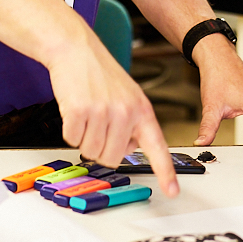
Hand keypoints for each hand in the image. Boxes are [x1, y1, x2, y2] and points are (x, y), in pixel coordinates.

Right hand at [45, 26, 177, 197]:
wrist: (76, 49)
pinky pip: (72, 140)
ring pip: (91, 152)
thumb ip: (134, 123)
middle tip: (98, 124)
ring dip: (85, 138)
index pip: (158, 147)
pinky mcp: (80, 111)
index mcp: (142, 110)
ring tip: (88, 113)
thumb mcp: (129, 96)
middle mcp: (126, 113)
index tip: (172, 191)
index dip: (165, 172)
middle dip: (102, 148)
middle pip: (113, 158)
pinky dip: (70, 130)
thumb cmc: (101, 74)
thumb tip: (130, 148)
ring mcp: (103, 112)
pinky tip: (75, 109)